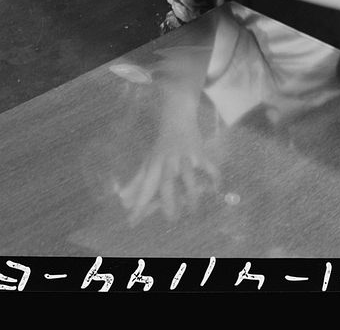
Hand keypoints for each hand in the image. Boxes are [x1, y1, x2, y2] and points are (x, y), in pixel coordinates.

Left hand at [113, 89, 220, 223]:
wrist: (178, 116)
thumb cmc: (162, 143)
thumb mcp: (148, 159)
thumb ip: (137, 180)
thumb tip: (123, 199)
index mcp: (155, 164)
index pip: (145, 187)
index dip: (139, 205)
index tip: (132, 223)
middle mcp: (169, 161)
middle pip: (167, 183)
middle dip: (168, 203)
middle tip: (171, 219)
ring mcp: (186, 156)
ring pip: (188, 176)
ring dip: (192, 194)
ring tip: (193, 210)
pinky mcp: (200, 152)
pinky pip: (209, 167)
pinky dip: (214, 178)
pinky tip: (215, 190)